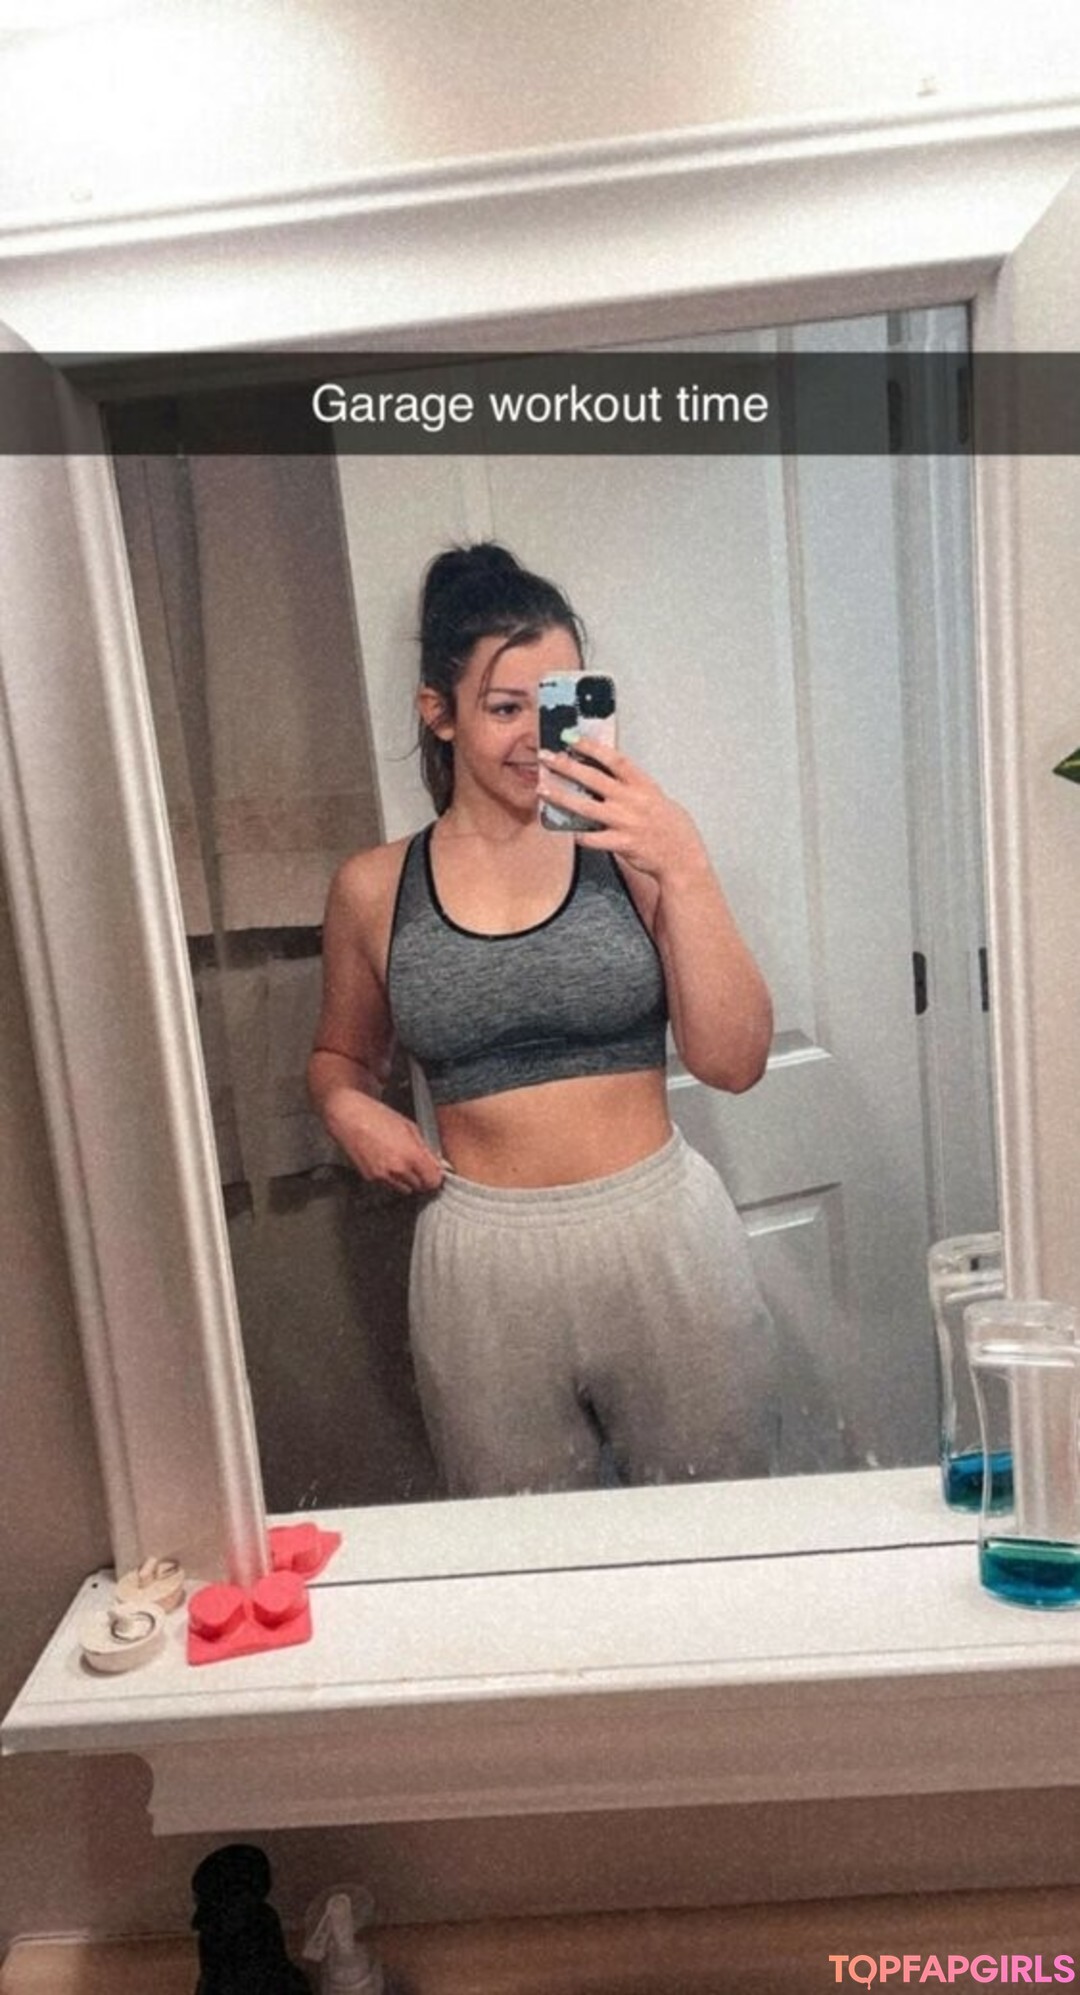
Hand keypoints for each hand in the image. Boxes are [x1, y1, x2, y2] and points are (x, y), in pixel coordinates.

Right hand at [325, 1090, 444, 1194]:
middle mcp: (397, 1170)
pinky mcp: (370, 1178)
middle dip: (422, 1178)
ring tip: (402, 1163)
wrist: (348, 1116)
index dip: (435, 1176)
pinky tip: (387, 1162)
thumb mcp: (409, 1126)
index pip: (433, 1181)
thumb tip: (434, 1162)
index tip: (434, 1171)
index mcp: (410, 1155)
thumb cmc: (376, 1115)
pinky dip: (391, 1178)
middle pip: (420, 1187)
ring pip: (405, 1189)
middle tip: (418, 1165)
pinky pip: (388, 1185)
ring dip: (407, 1180)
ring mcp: (382, 1176)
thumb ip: (424, 1148)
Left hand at [537, 737, 708, 883]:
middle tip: (547, 757)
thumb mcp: (654, 796)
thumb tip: (603, 770)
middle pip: (594, 778)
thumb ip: (630, 784)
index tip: (571, 737)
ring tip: (542, 788)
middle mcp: (632, 800)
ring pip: (586, 807)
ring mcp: (626, 822)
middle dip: (567, 766)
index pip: (614, 759)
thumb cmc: (668, 824)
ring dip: (561, 797)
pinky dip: (578, 834)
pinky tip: (566, 830)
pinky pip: (593, 838)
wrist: (682, 854)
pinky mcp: (622, 844)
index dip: (592, 747)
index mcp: (642, 785)